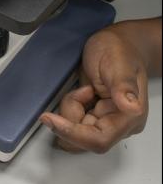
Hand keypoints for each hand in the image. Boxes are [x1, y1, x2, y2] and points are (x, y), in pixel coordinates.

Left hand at [40, 24, 150, 153]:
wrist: (116, 44)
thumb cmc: (119, 50)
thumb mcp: (118, 62)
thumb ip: (123, 85)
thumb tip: (131, 107)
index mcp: (130, 116)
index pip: (99, 140)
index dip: (73, 134)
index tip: (50, 119)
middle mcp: (120, 125)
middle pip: (83, 139)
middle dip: (70, 116)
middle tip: (79, 90)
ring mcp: (107, 122)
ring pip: (75, 133)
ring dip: (70, 111)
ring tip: (83, 88)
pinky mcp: (95, 118)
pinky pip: (73, 124)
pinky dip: (70, 108)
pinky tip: (82, 92)